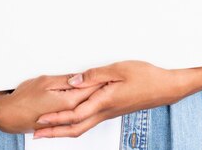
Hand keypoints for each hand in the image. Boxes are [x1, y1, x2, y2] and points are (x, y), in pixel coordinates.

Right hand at [0, 74, 103, 134]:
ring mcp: (65, 120)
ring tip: (101, 88)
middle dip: (100, 89)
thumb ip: (65, 80)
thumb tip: (80, 78)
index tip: (109, 73)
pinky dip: (84, 108)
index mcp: (68, 102)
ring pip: (85, 109)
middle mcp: (69, 114)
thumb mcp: (45, 82)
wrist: (9, 116)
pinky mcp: (60, 122)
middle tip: (109, 78)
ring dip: (93, 99)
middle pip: (90, 100)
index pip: (91, 89)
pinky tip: (86, 103)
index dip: (100, 80)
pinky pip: (77, 115)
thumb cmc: (24, 98)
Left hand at [33, 61, 186, 138]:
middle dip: (54, 131)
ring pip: (81, 126)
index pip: (74, 113)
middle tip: (36, 133)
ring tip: (48, 130)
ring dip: (63, 129)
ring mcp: (109, 113)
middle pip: (75, 126)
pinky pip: (89, 120)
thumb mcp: (118, 69)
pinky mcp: (112, 110)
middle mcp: (105, 111)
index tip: (39, 120)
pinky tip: (70, 119)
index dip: (55, 118)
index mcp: (104, 101)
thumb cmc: (145, 76)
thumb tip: (73, 81)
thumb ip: (94, 75)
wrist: (165, 88)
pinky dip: (75, 123)